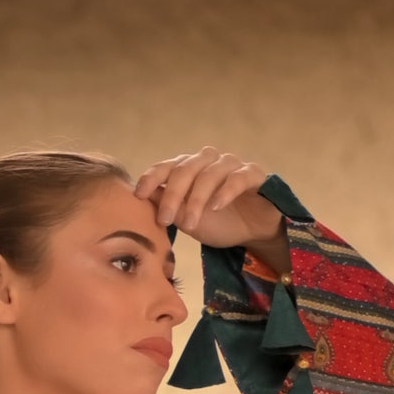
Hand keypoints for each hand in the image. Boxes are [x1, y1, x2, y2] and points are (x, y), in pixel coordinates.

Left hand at [132, 147, 282, 252]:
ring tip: (191, 224)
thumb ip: (168, 206)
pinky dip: (225, 192)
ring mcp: (232, 165)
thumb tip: (143, 196)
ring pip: (208, 174)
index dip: (151, 178)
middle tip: (164, 219)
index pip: (166, 167)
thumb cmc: (219, 222)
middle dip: (172, 195)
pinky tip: (216, 207)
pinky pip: (238, 177)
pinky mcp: (254, 173)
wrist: (254, 232)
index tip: (139, 194)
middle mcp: (208, 161)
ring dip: (196, 200)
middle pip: (184, 170)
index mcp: (189, 168)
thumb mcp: (188, 219)